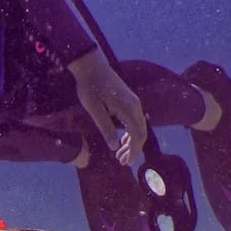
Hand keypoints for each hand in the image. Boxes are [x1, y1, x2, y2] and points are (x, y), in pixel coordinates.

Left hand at [69, 50, 147, 165]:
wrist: (91, 67)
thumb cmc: (90, 88)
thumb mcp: (94, 110)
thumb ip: (105, 128)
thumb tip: (114, 147)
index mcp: (128, 109)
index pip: (137, 135)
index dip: (133, 151)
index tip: (126, 163)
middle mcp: (135, 106)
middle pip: (140, 133)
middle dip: (132, 149)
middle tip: (122, 163)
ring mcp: (133, 102)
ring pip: (138, 127)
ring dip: (130, 142)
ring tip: (119, 155)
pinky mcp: (128, 100)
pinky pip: (134, 120)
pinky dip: (129, 132)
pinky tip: (121, 140)